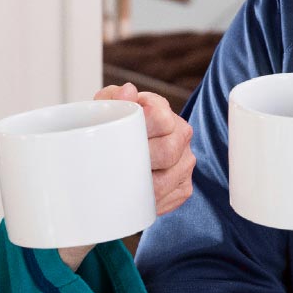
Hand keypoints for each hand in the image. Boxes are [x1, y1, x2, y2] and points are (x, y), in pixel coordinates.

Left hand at [95, 82, 194, 215]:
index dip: (141, 130)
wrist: (119, 152)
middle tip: (117, 167)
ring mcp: (185, 161)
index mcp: (162, 110)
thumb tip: (127, 91)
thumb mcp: (107, 109)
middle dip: (140, 161)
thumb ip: (114, 98)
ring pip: (167, 179)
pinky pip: (168, 198)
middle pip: (167, 151)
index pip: (160, 118)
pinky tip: (135, 196)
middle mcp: (180, 133)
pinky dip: (148, 201)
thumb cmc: (113, 129)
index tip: (121, 139)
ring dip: (142, 185)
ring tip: (122, 184)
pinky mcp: (184, 186)